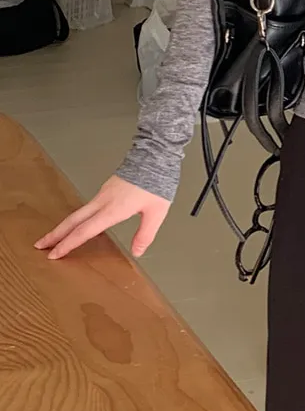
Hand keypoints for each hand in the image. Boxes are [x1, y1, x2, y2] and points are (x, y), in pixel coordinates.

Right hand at [35, 176, 170, 260]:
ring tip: (55, 237)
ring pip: (78, 212)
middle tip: (41, 245)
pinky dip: (76, 218)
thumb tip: (138, 251)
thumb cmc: (156, 182)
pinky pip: (86, 207)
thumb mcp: (156, 213)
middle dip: (55, 234)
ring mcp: (102, 194)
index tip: (55, 254)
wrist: (154, 155)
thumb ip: (145, 234)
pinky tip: (78, 224)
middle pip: (72, 220)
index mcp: (113, 209)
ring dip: (64, 226)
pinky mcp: (106, 189)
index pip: (85, 231)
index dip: (68, 244)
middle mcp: (103, 201)